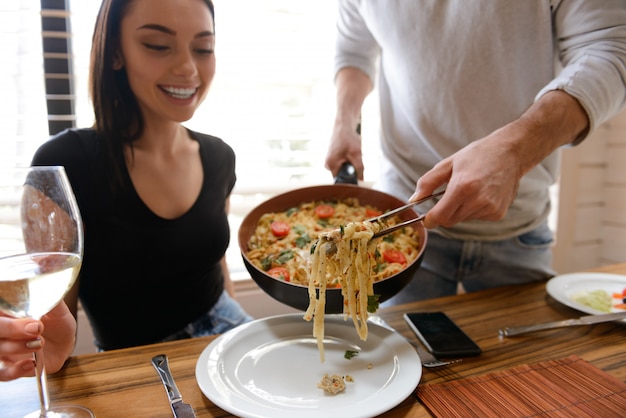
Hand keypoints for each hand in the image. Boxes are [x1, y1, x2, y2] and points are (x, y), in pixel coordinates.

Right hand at [0, 302, 75, 380]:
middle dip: (12, 328)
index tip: (29, 314)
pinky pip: (3, 373)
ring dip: (17, 347)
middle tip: (35, 328)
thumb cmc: (56, 323)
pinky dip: (14, 370)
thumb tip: (46, 288)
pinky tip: (30, 363)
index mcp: (9, 313)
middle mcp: (3, 331)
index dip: (7, 311)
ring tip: (39, 343)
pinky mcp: (9, 367)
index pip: (2, 310)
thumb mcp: (57, 309)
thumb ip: (50, 300)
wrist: (65, 344)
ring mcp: (3, 349)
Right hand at [325, 121, 364, 179]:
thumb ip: (359, 168)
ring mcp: (329, 162)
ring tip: (352, 154)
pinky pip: (341, 164)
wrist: (343, 127)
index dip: (351, 180)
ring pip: (343, 170)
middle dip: (351, 170)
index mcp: (331, 165)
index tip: (357, 175)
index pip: (341, 180)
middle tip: (355, 160)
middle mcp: (328, 165)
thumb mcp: (357, 154)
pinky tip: (349, 153)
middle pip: (342, 175)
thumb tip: (361, 180)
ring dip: (350, 165)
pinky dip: (347, 160)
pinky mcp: (332, 158)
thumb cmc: (349, 138)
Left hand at [410, 90, 588, 228]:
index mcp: (463, 187)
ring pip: (463, 219)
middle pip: (450, 220)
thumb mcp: (449, 163)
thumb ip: (428, 182)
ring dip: (460, 209)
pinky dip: (474, 209)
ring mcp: (490, 209)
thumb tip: (413, 200)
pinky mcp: (498, 213)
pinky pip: (477, 217)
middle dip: (444, 212)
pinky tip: (482, 193)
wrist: (512, 152)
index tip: (426, 219)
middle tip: (449, 195)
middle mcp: (478, 201)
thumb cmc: (479, 155)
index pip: (440, 216)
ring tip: (470, 189)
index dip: (430, 220)